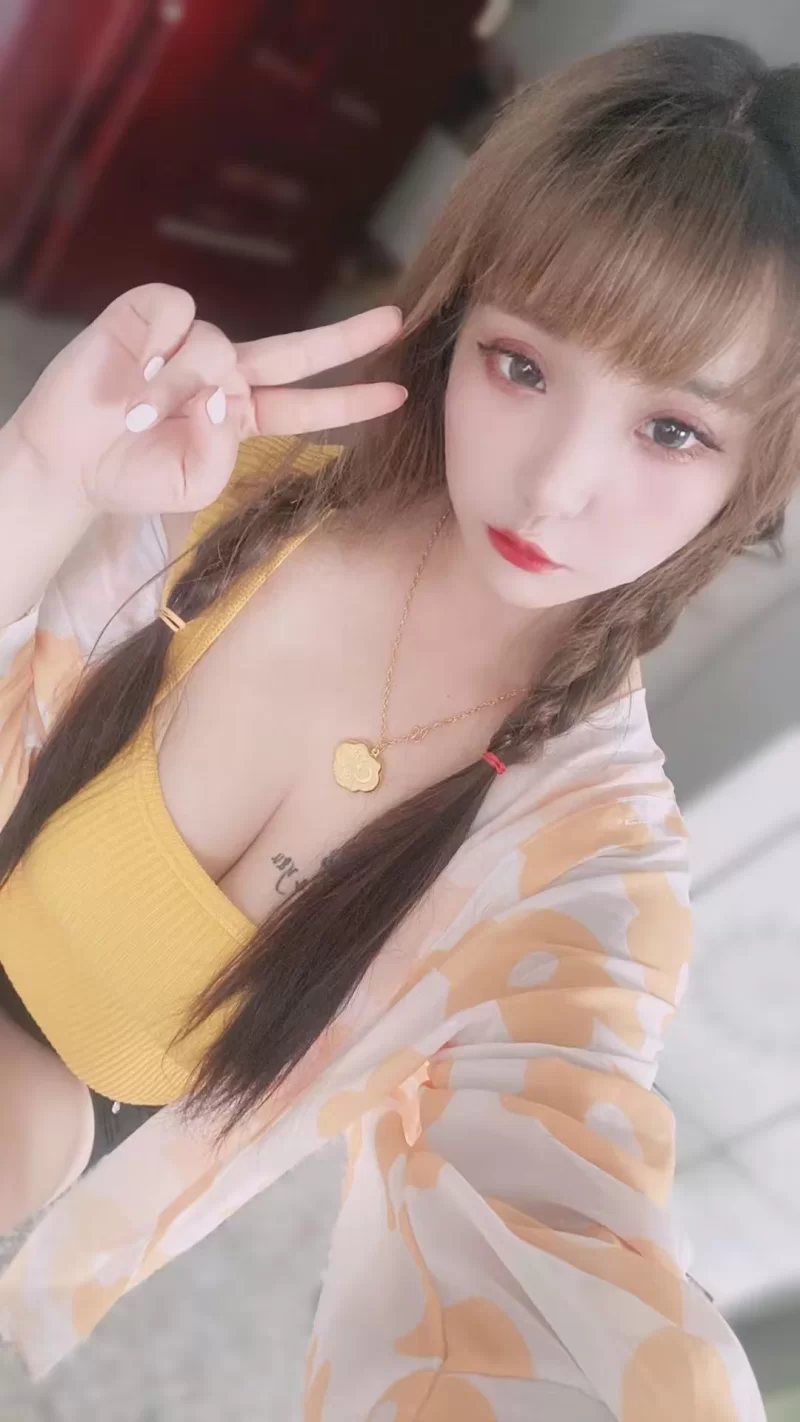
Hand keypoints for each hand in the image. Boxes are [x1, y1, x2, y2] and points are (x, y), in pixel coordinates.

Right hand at [7, 284, 405, 516]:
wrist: (68, 459)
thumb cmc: (132, 474)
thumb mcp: (195, 484)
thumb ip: (226, 447)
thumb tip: (225, 389)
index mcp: (242, 417)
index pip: (307, 407)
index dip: (350, 402)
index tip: (398, 394)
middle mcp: (225, 374)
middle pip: (298, 352)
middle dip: (348, 339)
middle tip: (395, 320)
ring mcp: (191, 341)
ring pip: (221, 345)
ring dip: (183, 383)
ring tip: (142, 410)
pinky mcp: (152, 312)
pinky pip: (180, 312)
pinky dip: (162, 343)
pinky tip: (136, 368)